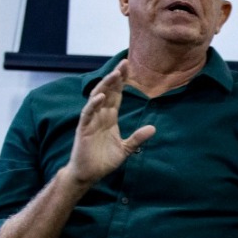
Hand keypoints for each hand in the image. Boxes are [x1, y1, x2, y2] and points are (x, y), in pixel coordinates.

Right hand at [64, 60, 155, 187]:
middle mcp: (100, 116)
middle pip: (108, 91)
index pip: (117, 95)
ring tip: (114, 74)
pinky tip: (101, 97)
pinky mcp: (83, 129)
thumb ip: (137, 138)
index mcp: (110, 118)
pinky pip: (87, 114)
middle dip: (115, 77)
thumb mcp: (125, 149)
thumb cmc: (103, 161)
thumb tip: (153, 128)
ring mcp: (91, 121)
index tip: (129, 67)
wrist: (88, 174)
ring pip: (97, 98)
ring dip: (105, 86)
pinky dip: (94, 105)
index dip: (122, 81)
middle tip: (124, 63)